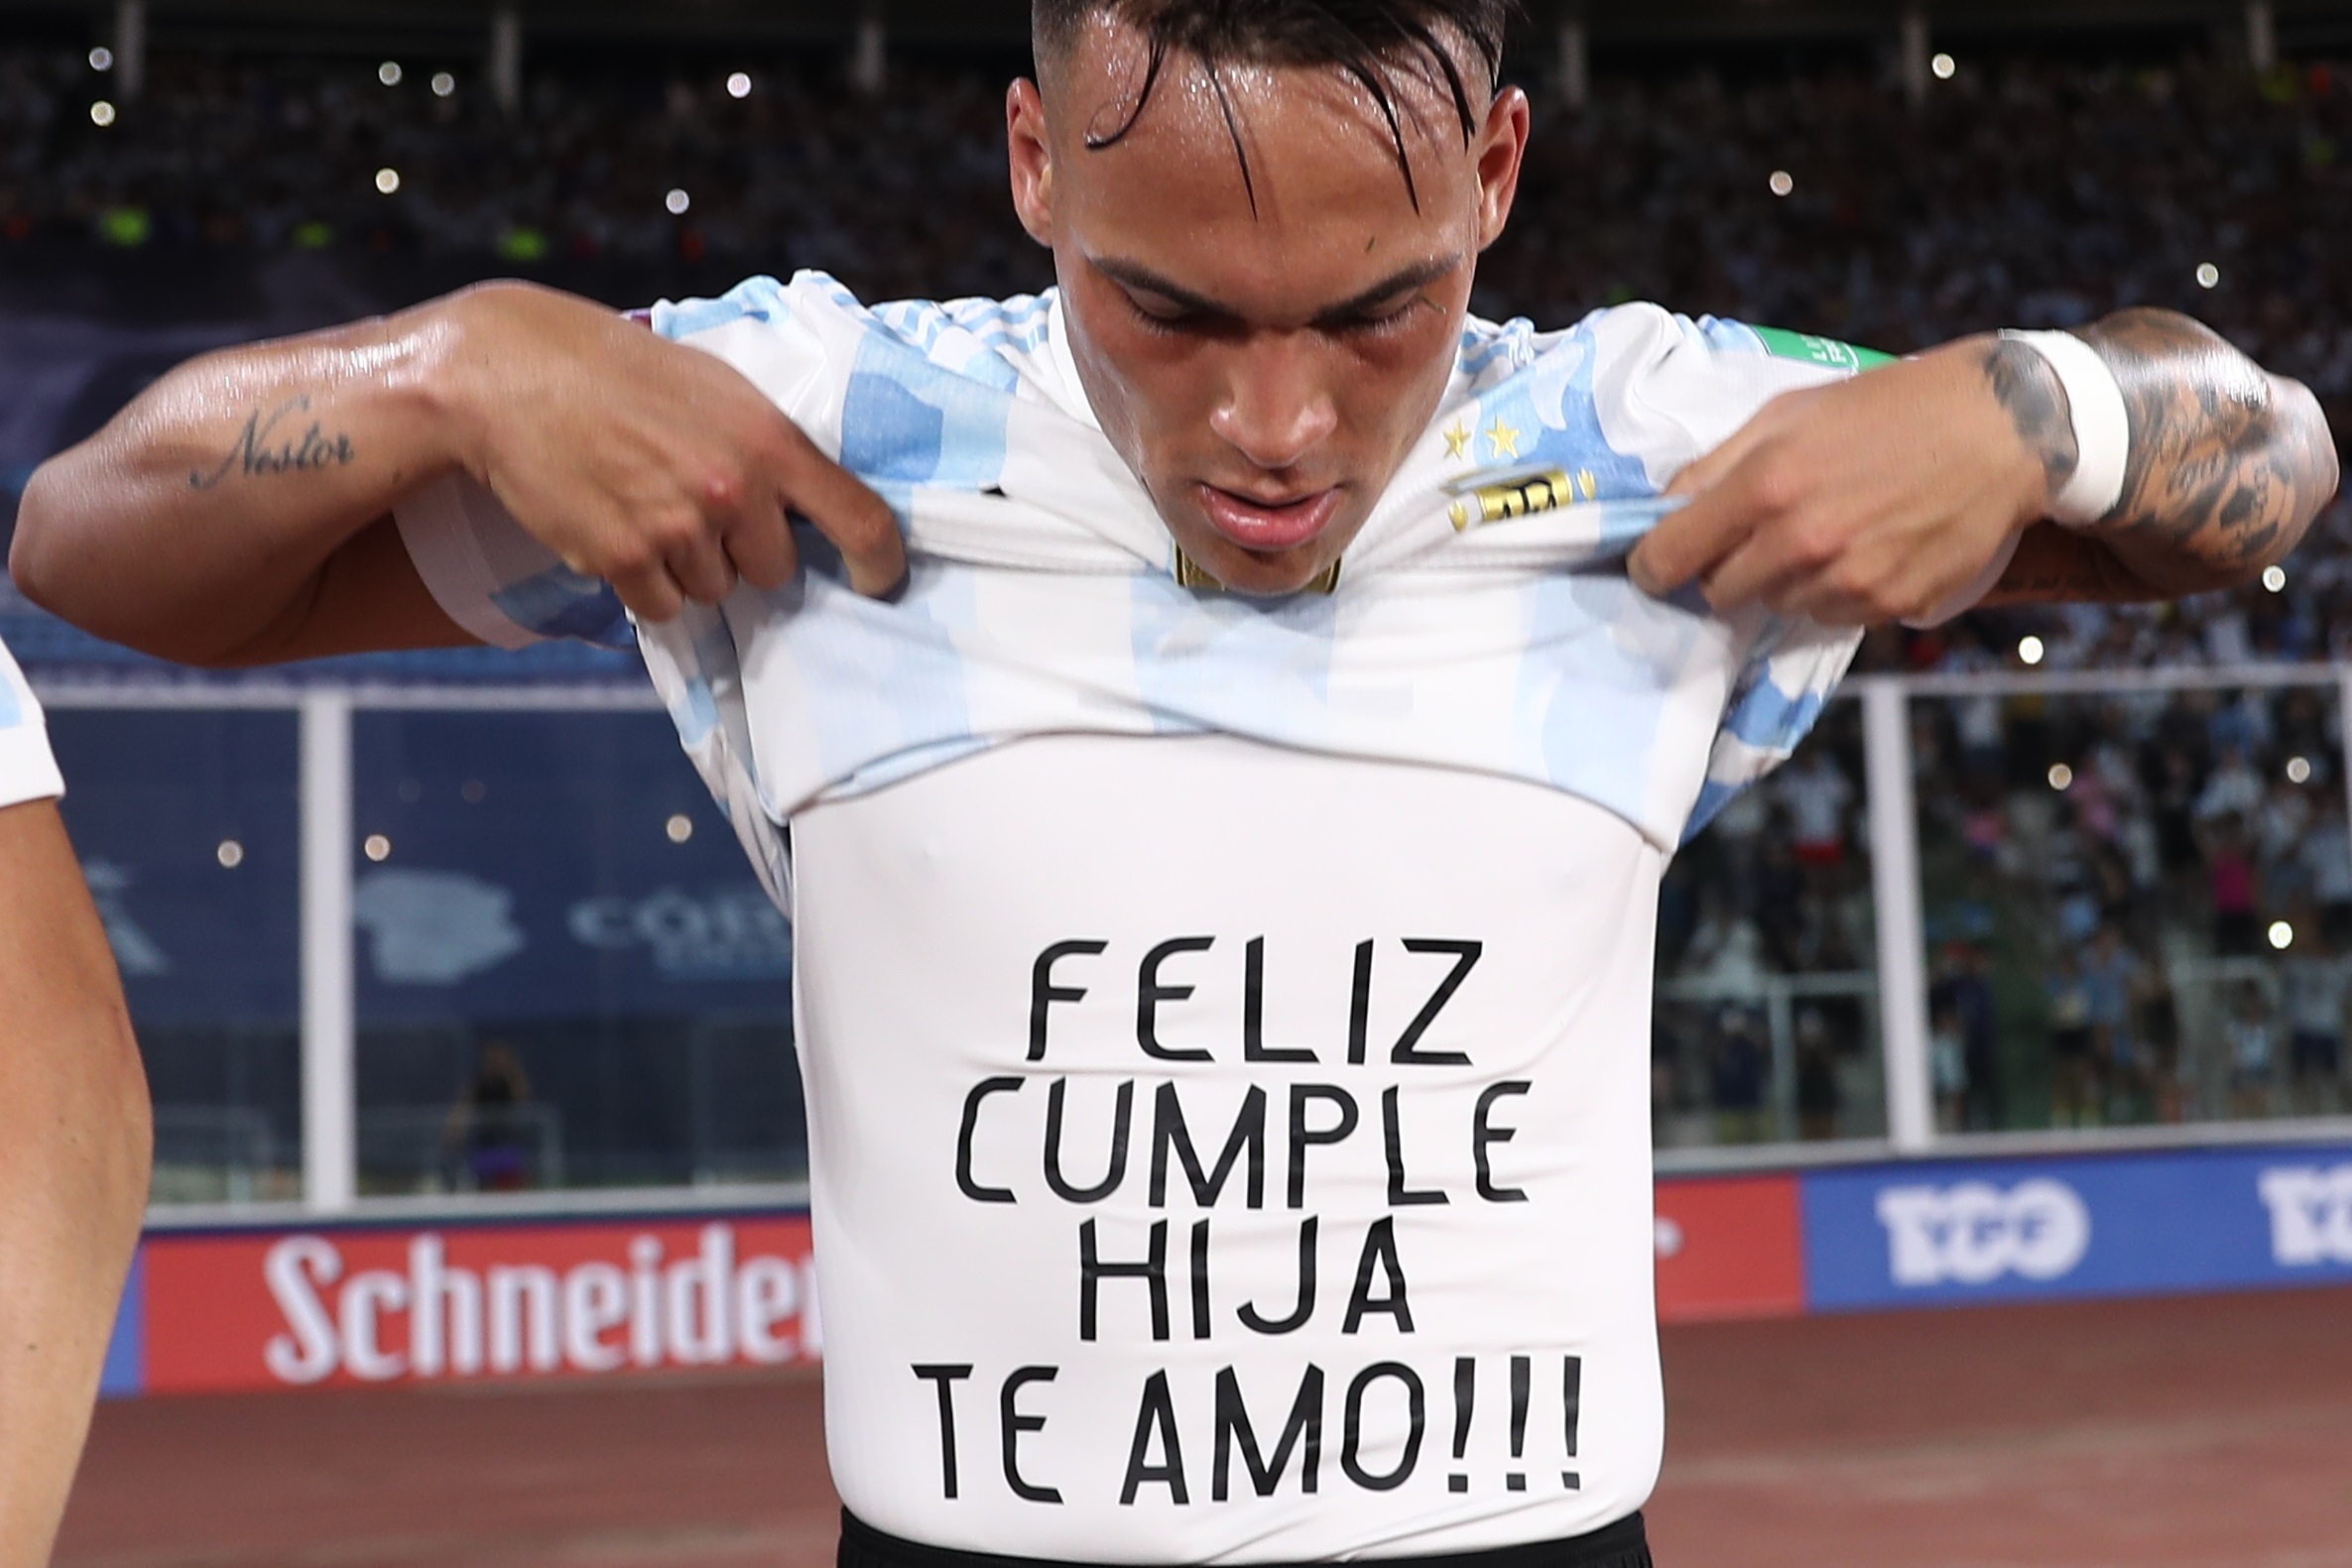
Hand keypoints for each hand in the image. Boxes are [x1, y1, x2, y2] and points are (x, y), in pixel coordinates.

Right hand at [435, 281, 904, 620]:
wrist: (510, 372)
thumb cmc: (618, 372)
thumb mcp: (717, 387)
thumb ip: (768, 445)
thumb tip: (810, 504)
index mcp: (770, 439)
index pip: (861, 520)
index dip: (880, 563)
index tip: (877, 580)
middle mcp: (733, 489)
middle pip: (774, 569)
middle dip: (745, 550)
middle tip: (698, 505)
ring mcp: (678, 529)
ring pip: (715, 590)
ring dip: (689, 565)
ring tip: (646, 503)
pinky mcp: (623, 560)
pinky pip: (663, 606)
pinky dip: (645, 583)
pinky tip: (617, 527)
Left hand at [1625, 341, 2052, 624]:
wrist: (2000, 428)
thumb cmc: (1886, 408)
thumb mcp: (1787, 413)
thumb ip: (1716, 464)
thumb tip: (1663, 509)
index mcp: (1764, 486)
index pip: (1668, 559)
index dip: (1653, 564)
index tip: (1657, 562)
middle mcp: (1801, 542)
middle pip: (1719, 593)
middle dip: (1725, 569)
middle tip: (1757, 535)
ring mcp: (1847, 580)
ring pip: (1777, 606)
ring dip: (1785, 581)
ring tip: (1828, 531)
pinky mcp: (1888, 605)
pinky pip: (1831, 615)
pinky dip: (1835, 591)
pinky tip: (1865, 547)